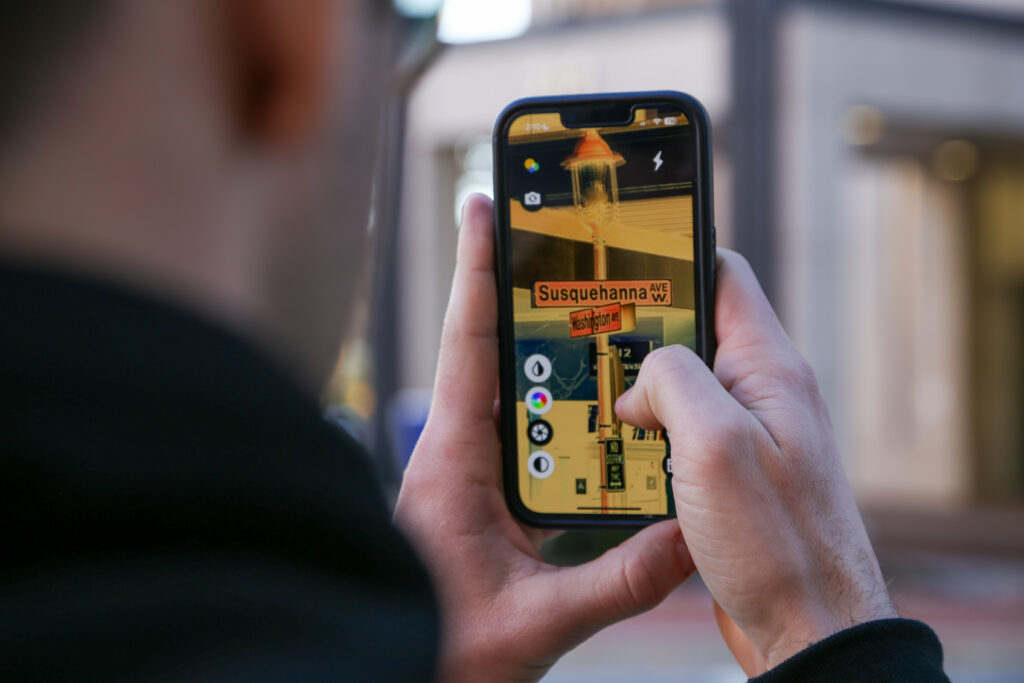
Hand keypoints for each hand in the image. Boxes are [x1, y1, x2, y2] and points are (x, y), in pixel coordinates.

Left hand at [394, 195, 694, 682]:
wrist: (399, 674)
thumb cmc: (442, 650)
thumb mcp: (536, 623)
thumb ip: (616, 583)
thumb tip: (687, 539)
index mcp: (451, 464)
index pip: (468, 347)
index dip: (477, 272)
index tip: (485, 206)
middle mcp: (455, 454)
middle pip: (488, 350)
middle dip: (516, 290)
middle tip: (555, 238)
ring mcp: (466, 472)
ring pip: (507, 389)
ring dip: (542, 349)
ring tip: (587, 304)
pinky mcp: (480, 494)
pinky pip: (520, 431)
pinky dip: (553, 406)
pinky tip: (590, 400)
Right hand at [615, 250, 896, 675]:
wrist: (807, 630)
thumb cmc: (779, 545)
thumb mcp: (716, 445)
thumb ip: (673, 382)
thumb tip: (638, 385)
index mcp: (769, 369)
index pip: (723, 276)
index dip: (672, 255)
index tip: (620, 255)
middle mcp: (762, 394)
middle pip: (692, 331)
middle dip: (639, 332)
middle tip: (587, 337)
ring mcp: (747, 436)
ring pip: (680, 386)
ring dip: (639, 390)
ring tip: (593, 395)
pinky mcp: (730, 476)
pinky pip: (681, 434)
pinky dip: (647, 434)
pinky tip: (618, 450)